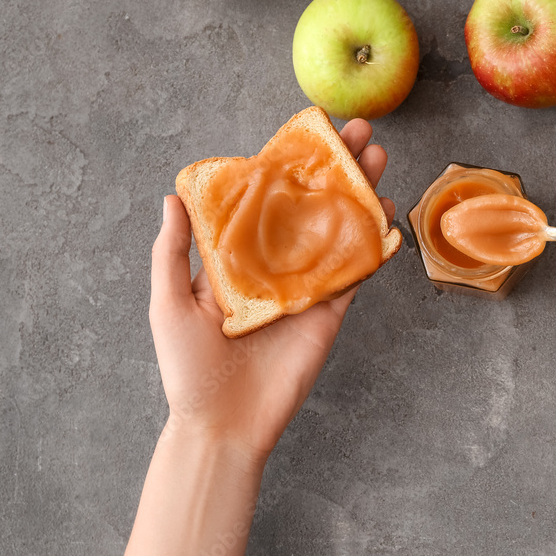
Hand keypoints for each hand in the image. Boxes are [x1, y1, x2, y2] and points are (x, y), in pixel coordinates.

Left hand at [149, 118, 395, 464]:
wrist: (222, 425)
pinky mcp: (329, 312)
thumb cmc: (187, 368)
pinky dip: (373, 245)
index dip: (290, 164)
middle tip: (357, 134)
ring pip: (339, 231)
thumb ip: (172, 252)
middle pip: (312, 206)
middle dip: (336, 169)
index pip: (268, 199)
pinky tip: (387, 215)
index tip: (310, 130)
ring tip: (376, 160)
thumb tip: (172, 197)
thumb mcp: (168, 303)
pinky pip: (355, 273)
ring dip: (360, 195)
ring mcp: (306, 287)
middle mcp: (276, 265)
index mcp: (237, 258)